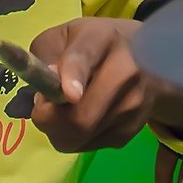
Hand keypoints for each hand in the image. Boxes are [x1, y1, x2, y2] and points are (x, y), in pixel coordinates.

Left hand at [28, 18, 182, 153]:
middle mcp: (125, 71)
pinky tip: (80, 116)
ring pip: (81, 136)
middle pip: (81, 116)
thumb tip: (49, 84)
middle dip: (48, 118)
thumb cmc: (88, 46)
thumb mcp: (61, 37)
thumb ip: (46, 54)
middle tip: (43, 104)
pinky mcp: (133, 130)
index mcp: (100, 39)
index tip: (70, 94)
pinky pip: (88, 146)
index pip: (85, 58)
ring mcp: (134, 104)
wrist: (140, 60)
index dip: (75, 77)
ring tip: (62, 108)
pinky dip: (73, 137)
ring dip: (58, 129)